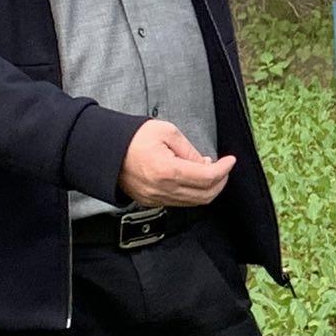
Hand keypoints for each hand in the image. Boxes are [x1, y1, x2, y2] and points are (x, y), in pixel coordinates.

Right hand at [120, 119, 235, 206]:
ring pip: (194, 202)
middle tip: (223, 167)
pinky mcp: (151, 201)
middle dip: (220, 181)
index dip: (224, 169)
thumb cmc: (131, 138)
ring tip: (208, 171)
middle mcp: (162, 189)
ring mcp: (156, 198)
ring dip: (207, 188)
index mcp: (167, 171)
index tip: (230, 161)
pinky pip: (180, 202)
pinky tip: (192, 178)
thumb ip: (189, 150)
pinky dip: (193, 193)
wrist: (105, 150)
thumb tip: (206, 164)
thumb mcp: (166, 132)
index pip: (207, 177)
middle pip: (205, 195)